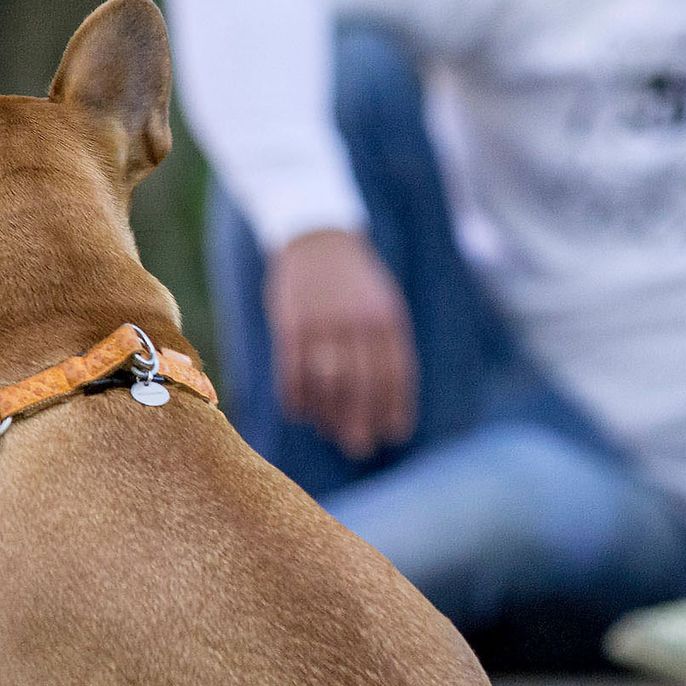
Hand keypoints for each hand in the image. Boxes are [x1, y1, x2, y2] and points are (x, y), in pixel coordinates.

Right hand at [264, 228, 417, 459]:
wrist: (318, 237)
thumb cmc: (356, 281)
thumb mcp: (383, 304)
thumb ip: (387, 346)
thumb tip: (389, 401)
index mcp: (386, 319)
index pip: (395, 374)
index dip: (395, 408)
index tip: (393, 434)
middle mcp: (356, 323)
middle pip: (360, 386)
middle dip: (361, 423)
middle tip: (360, 449)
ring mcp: (322, 323)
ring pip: (326, 383)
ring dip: (327, 415)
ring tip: (329, 431)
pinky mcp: (290, 324)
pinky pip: (292, 372)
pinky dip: (296, 397)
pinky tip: (299, 412)